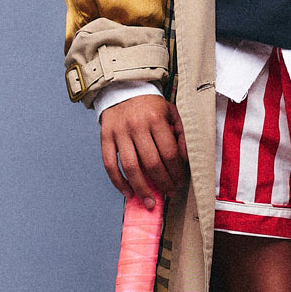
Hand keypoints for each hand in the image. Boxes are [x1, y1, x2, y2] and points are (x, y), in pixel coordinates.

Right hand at [99, 93, 189, 208]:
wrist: (123, 89)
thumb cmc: (151, 106)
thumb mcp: (171, 112)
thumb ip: (182, 132)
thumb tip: (185, 158)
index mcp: (156, 119)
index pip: (169, 152)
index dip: (176, 171)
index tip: (180, 182)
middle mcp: (137, 126)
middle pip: (151, 163)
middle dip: (163, 183)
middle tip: (169, 193)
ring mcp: (119, 133)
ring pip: (131, 167)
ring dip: (141, 189)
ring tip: (150, 202)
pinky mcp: (105, 137)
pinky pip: (110, 164)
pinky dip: (118, 182)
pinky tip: (128, 193)